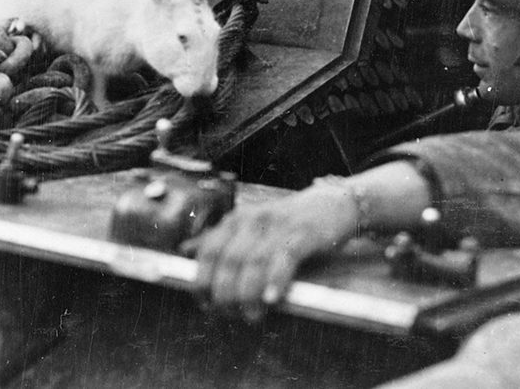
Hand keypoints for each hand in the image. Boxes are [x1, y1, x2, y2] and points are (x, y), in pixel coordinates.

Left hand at [181, 184, 359, 322]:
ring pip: (253, 263)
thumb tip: (186, 251)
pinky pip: (284, 258)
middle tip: (230, 315)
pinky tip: (271, 299)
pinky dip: (275, 280)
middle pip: (228, 262)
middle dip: (225, 294)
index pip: (208, 252)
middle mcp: (252, 219)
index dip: (202, 281)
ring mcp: (278, 225)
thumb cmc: (289, 224)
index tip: (206, 304)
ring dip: (248, 294)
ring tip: (251, 315)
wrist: (333, 204)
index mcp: (236, 220)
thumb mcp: (252, 227)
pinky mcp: (303, 232)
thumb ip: (222, 239)